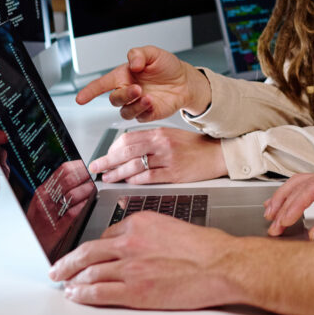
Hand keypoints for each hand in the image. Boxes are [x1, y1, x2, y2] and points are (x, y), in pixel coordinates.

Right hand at [28, 160, 95, 258]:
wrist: (29, 243)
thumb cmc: (38, 221)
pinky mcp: (57, 227)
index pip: (63, 170)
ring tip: (94, 188)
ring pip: (73, 195)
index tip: (89, 166)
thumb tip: (77, 172)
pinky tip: (89, 202)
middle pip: (70, 180)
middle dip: (86, 176)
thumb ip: (57, 187)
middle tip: (95, 176)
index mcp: (43, 191)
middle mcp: (45, 200)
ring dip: (87, 190)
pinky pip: (73, 212)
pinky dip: (83, 205)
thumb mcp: (43, 200)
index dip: (80, 166)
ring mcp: (50, 214)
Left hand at [49, 212, 242, 308]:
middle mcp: (130, 242)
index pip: (107, 235)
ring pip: (89, 272)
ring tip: (65, 283)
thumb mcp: (174, 226)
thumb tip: (142, 245)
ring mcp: (130, 267)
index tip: (87, 252)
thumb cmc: (207, 247)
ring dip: (72, 279)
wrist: (221, 264)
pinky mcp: (134, 291)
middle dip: (68, 262)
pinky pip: (98, 292)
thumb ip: (151, 233)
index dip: (93, 247)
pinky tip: (76, 294)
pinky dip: (82, 294)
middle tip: (58, 268)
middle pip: (88, 252)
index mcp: (141, 222)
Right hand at [75, 46, 211, 121]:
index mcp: (123, 76)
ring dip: (135, 105)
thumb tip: (132, 64)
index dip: (89, 91)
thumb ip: (139, 54)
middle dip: (123, 95)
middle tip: (137, 88)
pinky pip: (140, 117)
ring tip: (149, 97)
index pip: (101, 84)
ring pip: (125, 111)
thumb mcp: (153, 53)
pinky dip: (145, 111)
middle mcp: (127, 91)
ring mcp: (137, 103)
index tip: (80, 98)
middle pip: (114, 99)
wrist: (185, 81)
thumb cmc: (166, 67)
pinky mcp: (148, 113)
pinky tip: (153, 103)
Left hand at [89, 127, 226, 183]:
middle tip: (96, 167)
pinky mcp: (174, 174)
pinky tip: (128, 182)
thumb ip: (150, 140)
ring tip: (108, 178)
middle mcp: (162, 143)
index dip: (112, 148)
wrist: (217, 154)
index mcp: (160, 132)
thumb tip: (126, 149)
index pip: (128, 138)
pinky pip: (148, 177)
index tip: (104, 155)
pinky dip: (134, 180)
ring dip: (117, 173)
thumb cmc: (194, 146)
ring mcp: (168, 158)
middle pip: (126, 151)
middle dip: (107, 161)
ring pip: (134, 165)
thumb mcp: (171, 135)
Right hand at [264, 161, 313, 240]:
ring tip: (271, 217)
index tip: (284, 220)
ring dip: (285, 201)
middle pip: (301, 183)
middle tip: (273, 223)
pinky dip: (293, 203)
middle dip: (284, 202)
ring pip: (301, 186)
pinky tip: (283, 212)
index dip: (295, 204)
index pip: (313, 186)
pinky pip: (308, 195)